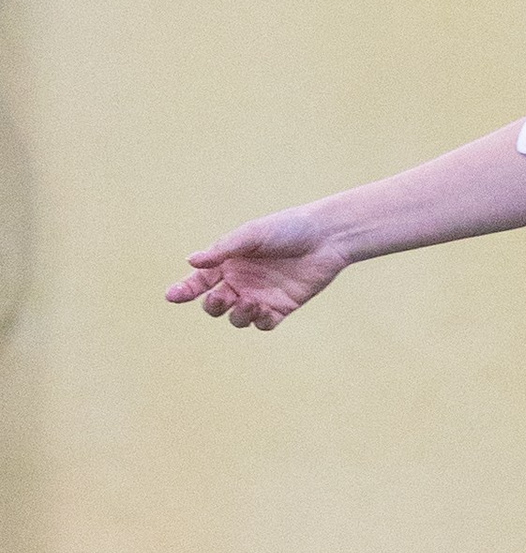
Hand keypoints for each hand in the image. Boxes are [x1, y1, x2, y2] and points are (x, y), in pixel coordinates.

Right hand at [166, 207, 348, 330]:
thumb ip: (223, 249)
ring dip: (237, 315)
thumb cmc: (287, 229)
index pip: (199, 282)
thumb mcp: (252, 235)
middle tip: (220, 296)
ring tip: (248, 302)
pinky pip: (262, 323)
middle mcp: (241, 281)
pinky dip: (258, 321)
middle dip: (212, 305)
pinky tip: (262, 309)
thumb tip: (191, 261)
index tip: (172, 296)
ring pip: (237, 318)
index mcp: (228, 263)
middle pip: (215, 305)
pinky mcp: (281, 307)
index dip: (184, 290)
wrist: (326, 237)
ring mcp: (260, 296)